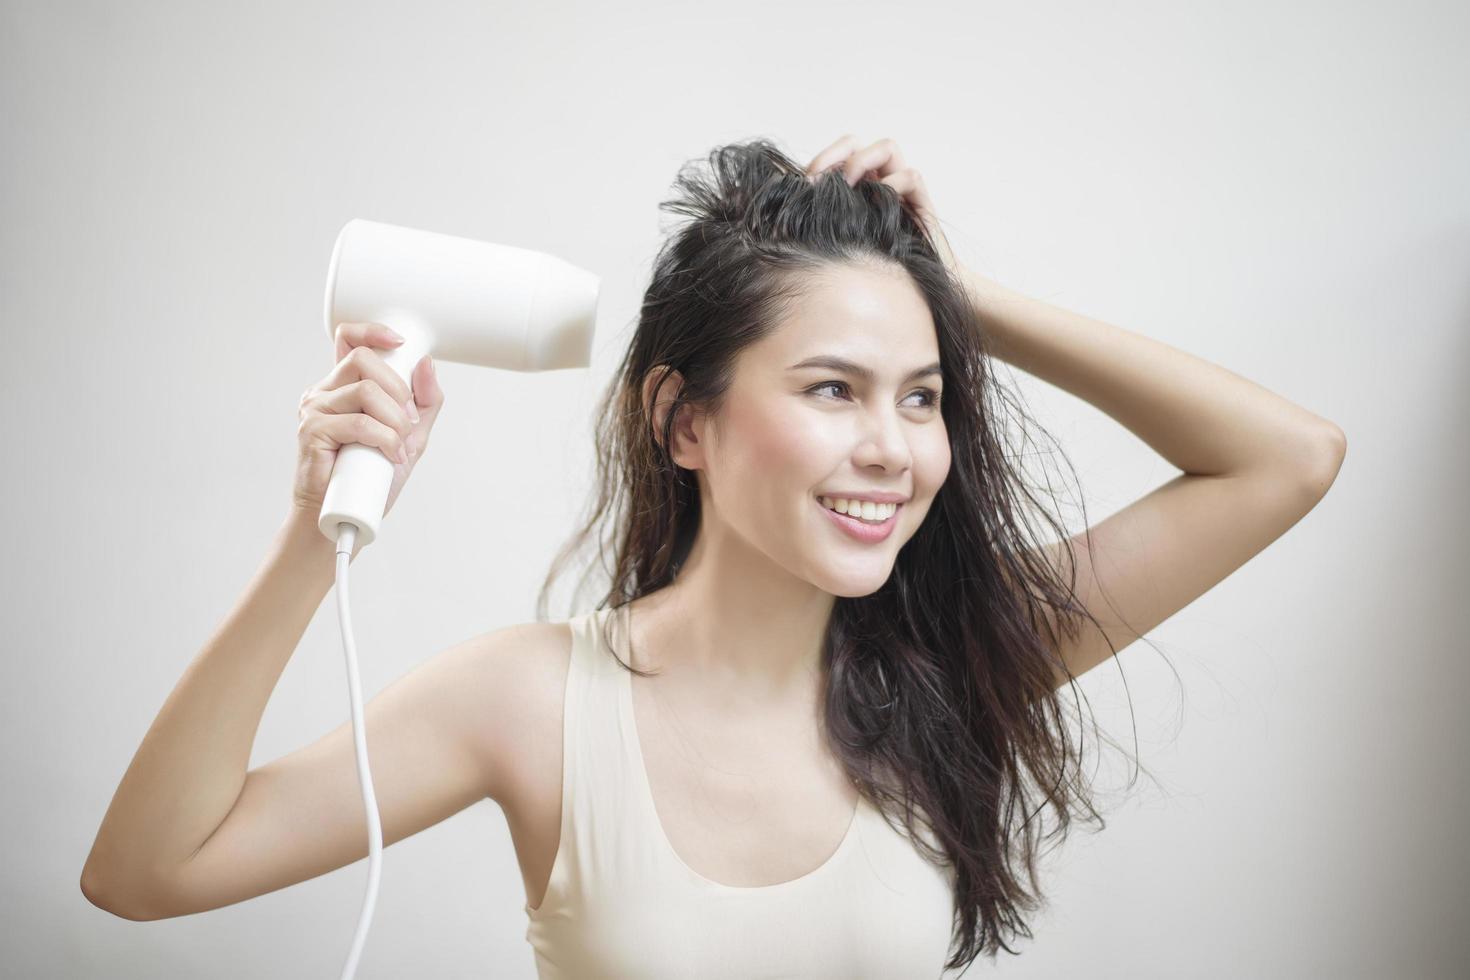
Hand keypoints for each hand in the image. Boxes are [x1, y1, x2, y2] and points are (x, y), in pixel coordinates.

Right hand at [292, 321, 444, 519]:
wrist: (347, 518)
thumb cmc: (371, 479)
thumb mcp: (410, 435)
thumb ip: (424, 402)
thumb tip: (427, 364)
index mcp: (342, 387)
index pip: (348, 339)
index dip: (372, 331)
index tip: (399, 342)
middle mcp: (324, 392)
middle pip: (363, 359)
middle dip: (398, 389)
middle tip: (406, 422)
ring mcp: (314, 410)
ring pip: (365, 390)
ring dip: (395, 420)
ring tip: (397, 445)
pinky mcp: (312, 432)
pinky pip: (359, 423)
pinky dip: (385, 439)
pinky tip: (389, 456)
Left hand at [804, 135, 964, 281]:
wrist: (913, 295)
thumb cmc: (871, 274)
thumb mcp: (836, 245)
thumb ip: (815, 224)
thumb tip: (782, 216)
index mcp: (855, 189)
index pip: (836, 156)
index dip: (820, 161)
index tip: (802, 184)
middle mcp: (877, 184)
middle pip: (858, 144)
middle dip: (837, 153)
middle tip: (821, 180)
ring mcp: (900, 191)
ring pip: (887, 148)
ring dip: (863, 161)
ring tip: (847, 187)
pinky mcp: (922, 205)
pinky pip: (911, 176)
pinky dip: (893, 183)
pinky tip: (877, 206)